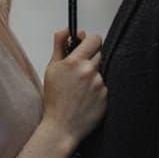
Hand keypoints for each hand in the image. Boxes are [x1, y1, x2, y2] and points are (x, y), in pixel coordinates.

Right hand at [41, 29, 106, 147]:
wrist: (62, 127)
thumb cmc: (54, 100)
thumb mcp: (51, 69)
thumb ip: (59, 45)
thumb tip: (65, 30)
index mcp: (75, 62)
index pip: (94, 39)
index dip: (90, 40)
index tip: (85, 43)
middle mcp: (90, 71)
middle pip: (99, 53)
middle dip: (89, 58)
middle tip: (78, 70)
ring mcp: (100, 84)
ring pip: (101, 70)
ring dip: (93, 74)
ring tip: (80, 88)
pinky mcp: (107, 96)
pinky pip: (105, 85)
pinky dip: (97, 89)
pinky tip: (86, 97)